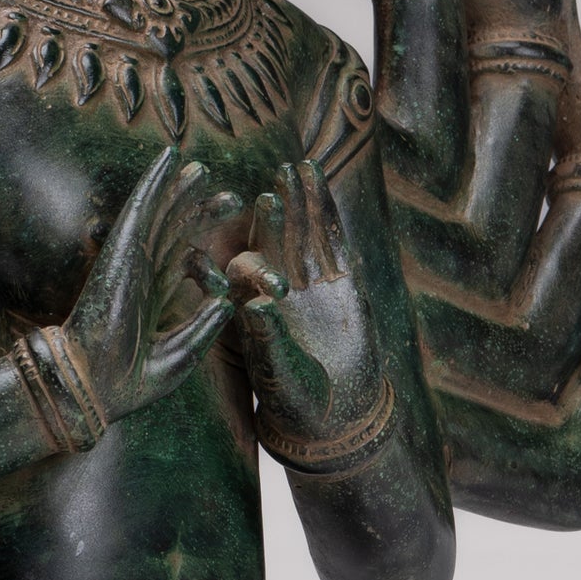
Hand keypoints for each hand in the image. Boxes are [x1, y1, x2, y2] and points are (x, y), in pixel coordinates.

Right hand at [59, 146, 239, 424]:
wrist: (95, 384)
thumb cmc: (132, 381)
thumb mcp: (183, 354)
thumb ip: (204, 325)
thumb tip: (229, 301)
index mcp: (153, 299)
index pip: (181, 264)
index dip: (207, 258)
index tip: (231, 274)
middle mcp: (142, 274)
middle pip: (174, 233)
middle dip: (200, 214)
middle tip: (230, 199)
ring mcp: (133, 258)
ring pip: (161, 213)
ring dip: (181, 189)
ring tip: (202, 169)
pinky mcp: (123, 247)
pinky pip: (142, 205)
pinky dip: (156, 179)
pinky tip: (170, 157)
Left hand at [228, 161, 382, 439]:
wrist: (337, 413)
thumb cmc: (296, 398)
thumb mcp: (280, 372)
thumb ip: (268, 339)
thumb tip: (255, 305)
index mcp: (251, 306)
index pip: (245, 270)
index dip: (249, 243)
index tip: (240, 238)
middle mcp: (277, 286)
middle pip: (274, 241)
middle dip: (275, 210)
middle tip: (275, 175)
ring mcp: (309, 281)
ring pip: (303, 233)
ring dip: (300, 201)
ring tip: (297, 166)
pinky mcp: (340, 282)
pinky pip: (332, 242)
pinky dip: (327, 214)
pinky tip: (320, 184)